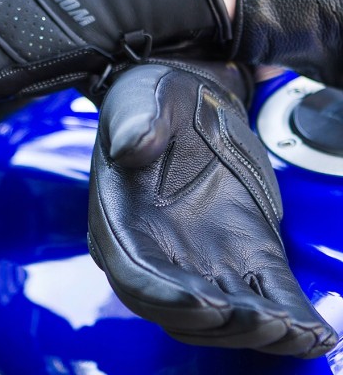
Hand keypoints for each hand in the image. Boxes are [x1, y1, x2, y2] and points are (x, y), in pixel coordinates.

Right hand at [88, 59, 336, 356]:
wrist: (189, 101)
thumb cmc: (153, 105)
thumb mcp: (137, 105)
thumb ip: (132, 125)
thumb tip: (132, 145)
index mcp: (122, 221)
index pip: (136, 275)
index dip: (167, 297)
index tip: (207, 302)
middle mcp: (159, 249)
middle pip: (181, 309)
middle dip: (220, 324)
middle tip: (262, 320)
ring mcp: (203, 255)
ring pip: (224, 312)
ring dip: (255, 328)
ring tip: (293, 329)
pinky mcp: (244, 249)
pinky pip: (264, 291)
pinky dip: (288, 313)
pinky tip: (311, 332)